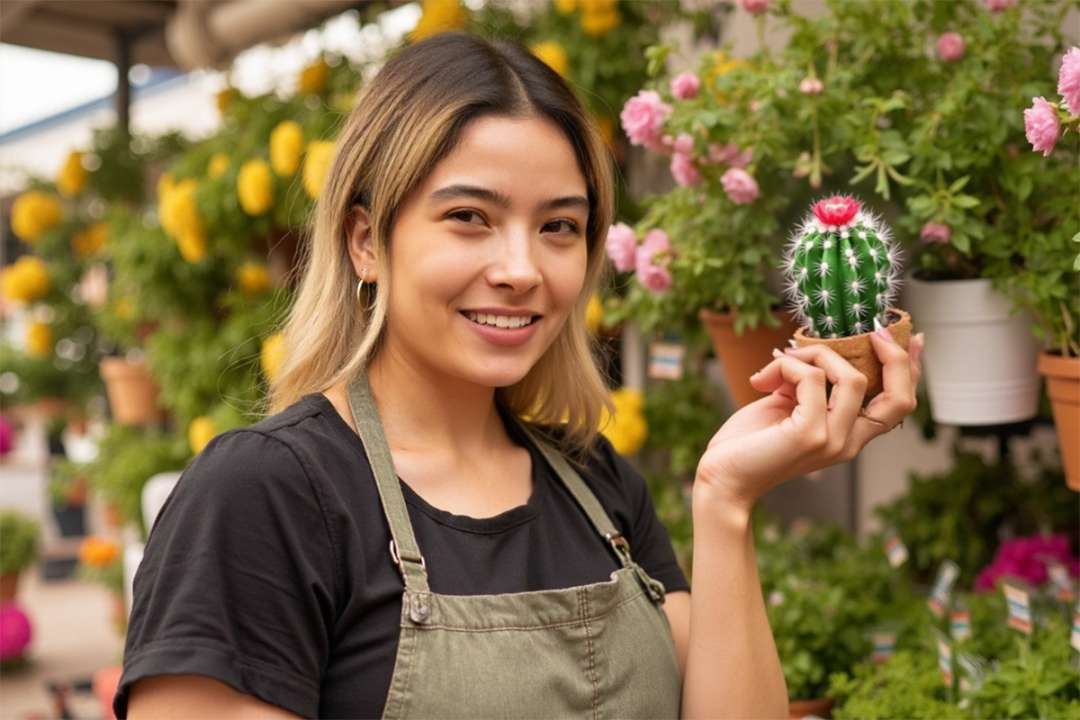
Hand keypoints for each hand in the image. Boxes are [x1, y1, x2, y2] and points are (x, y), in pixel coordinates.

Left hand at [694, 329, 923, 510]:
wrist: (722, 477)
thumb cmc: (750, 442)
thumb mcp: (788, 404)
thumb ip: (810, 383)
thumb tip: (815, 350)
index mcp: (849, 435)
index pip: (898, 405)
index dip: (910, 369)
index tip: (909, 336)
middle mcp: (850, 442)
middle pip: (899, 398)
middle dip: (894, 356)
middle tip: (872, 330)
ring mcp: (833, 441)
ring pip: (851, 378)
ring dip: (814, 354)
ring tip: (781, 361)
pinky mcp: (810, 436)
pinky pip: (810, 378)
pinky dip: (787, 366)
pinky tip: (762, 380)